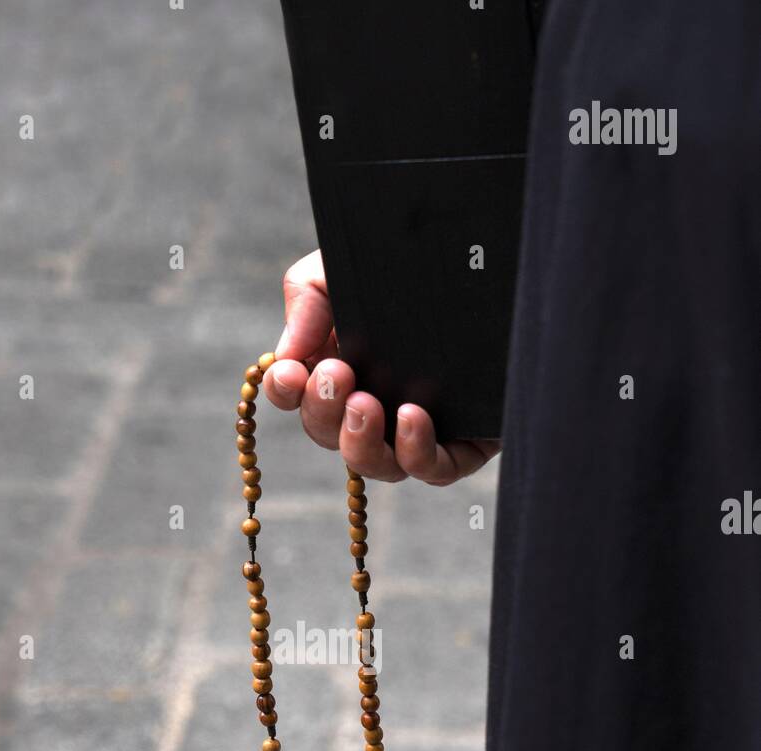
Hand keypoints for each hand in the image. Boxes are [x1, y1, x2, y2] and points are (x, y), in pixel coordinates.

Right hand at [263, 250, 499, 484]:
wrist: (493, 250)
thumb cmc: (413, 258)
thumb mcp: (348, 264)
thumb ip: (308, 296)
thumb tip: (285, 355)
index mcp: (342, 363)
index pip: (298, 396)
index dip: (286, 392)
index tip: (290, 373)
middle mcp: (376, 401)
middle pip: (330, 435)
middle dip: (323, 412)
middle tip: (335, 377)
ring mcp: (419, 426)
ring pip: (377, 464)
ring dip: (359, 442)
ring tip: (365, 404)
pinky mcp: (466, 440)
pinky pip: (435, 470)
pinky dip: (415, 452)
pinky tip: (410, 416)